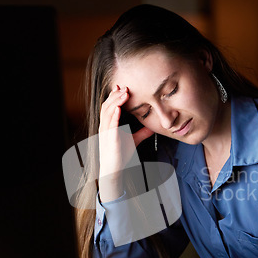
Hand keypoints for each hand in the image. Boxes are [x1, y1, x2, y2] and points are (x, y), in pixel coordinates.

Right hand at [98, 86, 153, 201]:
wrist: (114, 170)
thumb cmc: (121, 155)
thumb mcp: (134, 140)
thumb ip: (142, 132)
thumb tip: (153, 126)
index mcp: (109, 125)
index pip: (109, 106)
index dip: (114, 96)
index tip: (122, 87)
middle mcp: (105, 127)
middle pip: (107, 105)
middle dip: (115, 95)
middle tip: (125, 87)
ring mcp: (106, 133)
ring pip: (107, 112)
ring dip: (115, 101)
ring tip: (124, 93)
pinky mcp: (109, 140)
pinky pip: (110, 125)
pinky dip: (114, 115)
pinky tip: (118, 108)